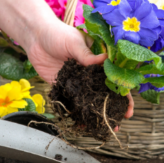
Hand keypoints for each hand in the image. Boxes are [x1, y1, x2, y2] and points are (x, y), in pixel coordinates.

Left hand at [0, 0, 133, 125]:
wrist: (35, 37)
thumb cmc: (58, 34)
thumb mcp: (74, 42)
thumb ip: (87, 55)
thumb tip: (105, 59)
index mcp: (97, 60)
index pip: (114, 76)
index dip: (123, 91)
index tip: (128, 104)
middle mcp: (90, 72)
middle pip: (105, 91)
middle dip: (113, 107)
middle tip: (118, 121)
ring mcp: (78, 81)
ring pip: (90, 99)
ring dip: (96, 113)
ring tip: (102, 128)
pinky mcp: (64, 86)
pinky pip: (72, 101)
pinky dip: (77, 113)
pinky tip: (82, 124)